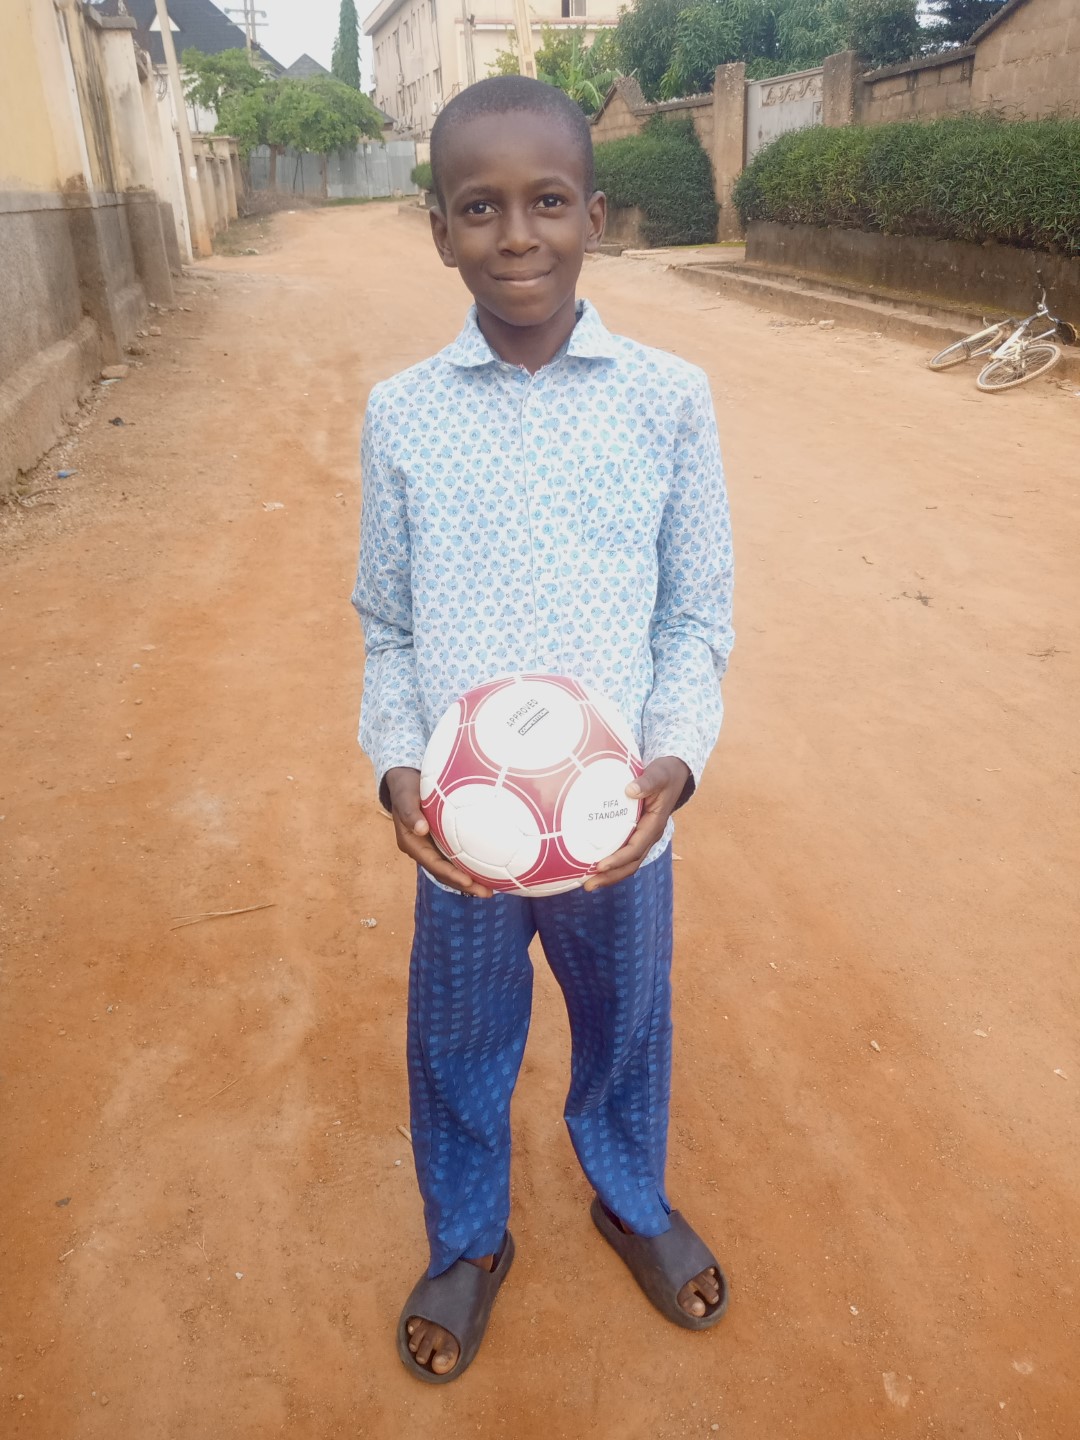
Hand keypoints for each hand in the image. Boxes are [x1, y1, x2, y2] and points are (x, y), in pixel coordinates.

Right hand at [384, 767, 493, 897]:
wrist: (406, 780)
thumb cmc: (405, 787)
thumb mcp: (404, 796)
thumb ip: (409, 812)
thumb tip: (420, 829)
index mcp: (411, 843)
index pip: (433, 863)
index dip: (450, 874)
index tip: (467, 881)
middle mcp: (423, 849)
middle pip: (444, 872)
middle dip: (465, 885)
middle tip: (487, 893)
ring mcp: (433, 847)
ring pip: (451, 868)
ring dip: (470, 880)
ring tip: (491, 890)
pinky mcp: (442, 841)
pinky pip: (456, 857)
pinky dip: (470, 865)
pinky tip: (488, 869)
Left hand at [583, 756, 690, 891]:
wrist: (673, 774)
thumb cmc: (665, 773)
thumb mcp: (659, 774)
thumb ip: (647, 782)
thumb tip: (630, 790)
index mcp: (655, 824)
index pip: (636, 848)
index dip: (619, 859)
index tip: (600, 865)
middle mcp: (650, 835)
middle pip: (631, 863)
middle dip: (611, 876)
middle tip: (589, 885)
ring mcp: (644, 837)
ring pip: (628, 863)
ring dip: (610, 875)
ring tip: (588, 884)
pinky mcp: (637, 834)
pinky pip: (625, 854)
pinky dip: (611, 864)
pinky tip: (593, 867)